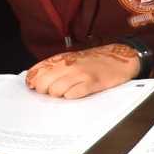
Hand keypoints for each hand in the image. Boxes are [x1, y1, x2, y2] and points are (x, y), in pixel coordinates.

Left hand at [24, 44, 143, 98]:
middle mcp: (69, 65)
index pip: (36, 71)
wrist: (121, 57)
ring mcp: (81, 74)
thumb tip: (36, 81)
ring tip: (66, 94)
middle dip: (44, 92)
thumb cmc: (95, 61)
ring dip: (58, 96)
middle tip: (52, 93)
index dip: (32, 82)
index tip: (34, 88)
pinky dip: (71, 97)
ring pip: (57, 90)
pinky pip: (74, 94)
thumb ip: (56, 67)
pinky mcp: (93, 83)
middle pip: (44, 83)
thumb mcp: (72, 59)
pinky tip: (75, 94)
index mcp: (62, 59)